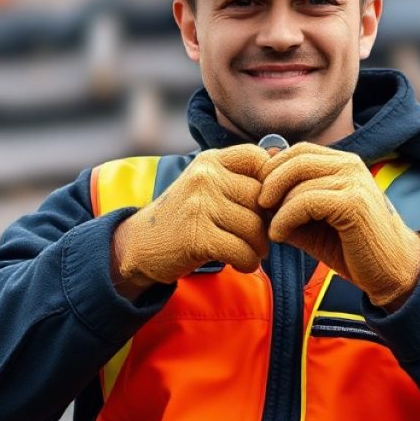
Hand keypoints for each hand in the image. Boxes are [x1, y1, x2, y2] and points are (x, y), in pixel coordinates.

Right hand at [112, 144, 269, 290]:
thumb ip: (238, 175)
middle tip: (260, 238)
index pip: (258, 158)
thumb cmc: (184, 217)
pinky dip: (248, 262)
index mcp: (210, 161)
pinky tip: (240, 264)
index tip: (265, 207)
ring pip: (255, 227)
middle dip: (267, 223)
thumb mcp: (207, 186)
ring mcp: (199, 204)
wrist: (140, 245)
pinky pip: (242, 250)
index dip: (271, 184)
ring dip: (259, 248)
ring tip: (250, 253)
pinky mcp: (197, 235)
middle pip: (261, 198)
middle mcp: (205, 176)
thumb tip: (279, 156)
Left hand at [258, 143, 419, 307]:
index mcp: (344, 164)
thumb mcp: (312, 223)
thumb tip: (255, 194)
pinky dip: (285, 218)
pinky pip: (306, 201)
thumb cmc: (352, 248)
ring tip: (272, 229)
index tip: (259, 196)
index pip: (299, 150)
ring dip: (276, 207)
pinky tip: (279, 236)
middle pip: (296, 157)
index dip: (273, 169)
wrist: (392, 273)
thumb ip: (289, 206)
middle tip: (258, 207)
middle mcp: (351, 165)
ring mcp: (354, 181)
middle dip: (269, 181)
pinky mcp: (354, 202)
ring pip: (298, 179)